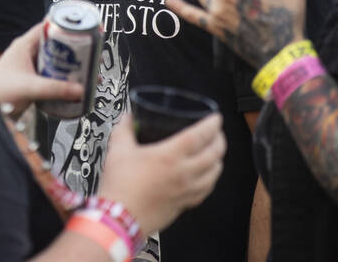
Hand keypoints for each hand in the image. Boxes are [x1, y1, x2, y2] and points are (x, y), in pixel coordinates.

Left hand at [0, 22, 82, 113]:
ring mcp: (30, 67)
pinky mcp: (32, 81)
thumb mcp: (31, 87)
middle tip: (90, 54)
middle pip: (55, 46)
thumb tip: (80, 90)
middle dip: (73, 50)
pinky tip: (73, 86)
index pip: (47, 27)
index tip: (82, 29)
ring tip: (86, 71)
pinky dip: (62, 78)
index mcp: (24, 45)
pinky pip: (51, 75)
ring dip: (69, 66)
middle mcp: (27, 53)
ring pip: (55, 61)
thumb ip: (56, 89)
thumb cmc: (0, 93)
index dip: (65, 27)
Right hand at [97, 113, 225, 235]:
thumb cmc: (120, 188)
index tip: (216, 119)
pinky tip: (206, 179)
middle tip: (217, 134)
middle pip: (213, 154)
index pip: (200, 136)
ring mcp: (185, 191)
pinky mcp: (183, 205)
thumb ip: (124, 130)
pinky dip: (210, 181)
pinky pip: (205, 191)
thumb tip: (128, 118)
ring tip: (216, 154)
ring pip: (213, 175)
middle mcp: (182, 174)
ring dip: (218, 161)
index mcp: (169, 156)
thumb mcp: (118, 150)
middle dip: (220, 141)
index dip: (212, 125)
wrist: (119, 219)